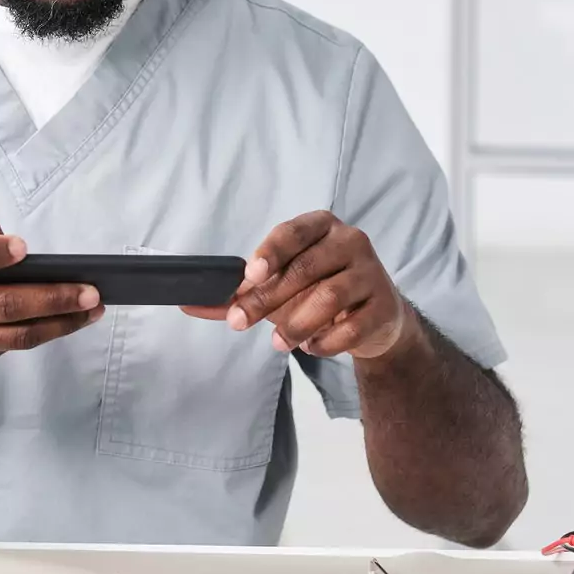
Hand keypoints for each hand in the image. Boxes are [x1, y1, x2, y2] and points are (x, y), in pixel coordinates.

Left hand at [184, 210, 410, 359]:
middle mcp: (350, 241)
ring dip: (297, 324)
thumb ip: (238, 295)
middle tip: (240, 322)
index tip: (249, 276)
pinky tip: (312, 347)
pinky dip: (326, 342)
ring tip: (279, 343)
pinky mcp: (385, 306)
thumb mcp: (278, 289)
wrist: (375, 318)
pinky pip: (352, 327)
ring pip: (329, 298)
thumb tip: (188, 303)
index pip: (292, 233)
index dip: (270, 251)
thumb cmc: (317, 293)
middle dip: (267, 299)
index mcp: (321, 227)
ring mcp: (371, 272)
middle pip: (304, 269)